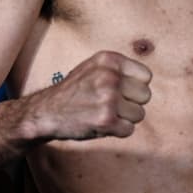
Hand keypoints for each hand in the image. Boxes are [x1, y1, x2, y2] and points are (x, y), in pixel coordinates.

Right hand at [29, 51, 151, 140]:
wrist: (45, 112)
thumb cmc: (74, 91)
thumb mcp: (94, 68)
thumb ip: (119, 70)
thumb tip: (147, 81)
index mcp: (109, 60)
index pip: (146, 76)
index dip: (135, 87)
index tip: (119, 92)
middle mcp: (110, 76)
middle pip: (145, 96)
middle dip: (131, 104)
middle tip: (111, 106)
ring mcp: (108, 98)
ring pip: (139, 114)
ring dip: (125, 119)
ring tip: (105, 114)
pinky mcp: (106, 120)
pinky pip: (129, 129)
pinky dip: (118, 131)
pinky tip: (101, 125)